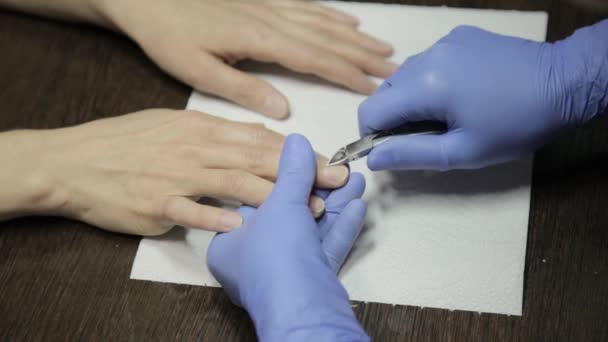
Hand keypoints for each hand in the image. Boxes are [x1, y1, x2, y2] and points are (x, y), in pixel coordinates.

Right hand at [0, 110, 348, 234]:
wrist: (74, 162)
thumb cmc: (122, 142)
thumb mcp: (171, 124)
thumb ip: (213, 132)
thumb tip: (251, 138)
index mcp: (198, 127)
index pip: (257, 139)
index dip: (295, 152)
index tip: (325, 162)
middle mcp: (192, 148)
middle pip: (255, 159)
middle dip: (299, 171)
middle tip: (334, 183)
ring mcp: (174, 176)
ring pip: (231, 182)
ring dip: (272, 196)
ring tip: (304, 209)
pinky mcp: (156, 203)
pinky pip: (190, 211)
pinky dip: (215, 216)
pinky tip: (240, 224)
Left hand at [97, 0, 396, 118]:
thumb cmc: (168, 34)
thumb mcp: (197, 69)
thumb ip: (242, 89)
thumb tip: (282, 110)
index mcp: (260, 39)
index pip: (315, 59)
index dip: (347, 74)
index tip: (373, 87)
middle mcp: (273, 18)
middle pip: (329, 39)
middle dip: (364, 55)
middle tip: (394, 69)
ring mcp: (270, 5)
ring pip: (324, 22)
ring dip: (356, 36)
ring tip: (383, 48)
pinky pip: (307, 6)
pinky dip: (332, 14)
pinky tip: (348, 20)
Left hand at [208, 134, 368, 340]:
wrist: (303, 309)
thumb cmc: (274, 259)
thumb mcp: (280, 203)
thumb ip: (290, 171)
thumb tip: (295, 143)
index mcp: (231, 242)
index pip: (258, 199)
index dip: (284, 177)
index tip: (306, 160)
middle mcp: (255, 260)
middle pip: (290, 214)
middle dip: (319, 189)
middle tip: (338, 169)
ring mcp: (284, 273)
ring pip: (312, 231)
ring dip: (335, 204)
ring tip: (355, 180)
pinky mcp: (310, 283)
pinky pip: (325, 249)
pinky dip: (341, 227)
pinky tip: (357, 207)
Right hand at [358, 22, 607, 170]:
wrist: (564, 82)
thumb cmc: (516, 123)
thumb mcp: (463, 152)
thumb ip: (411, 155)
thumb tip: (373, 159)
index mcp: (425, 85)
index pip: (371, 110)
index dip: (372, 136)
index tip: (393, 150)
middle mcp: (427, 56)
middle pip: (385, 92)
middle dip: (393, 118)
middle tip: (425, 138)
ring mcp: (444, 43)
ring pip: (405, 76)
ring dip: (412, 100)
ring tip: (444, 117)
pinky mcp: (459, 36)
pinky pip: (428, 62)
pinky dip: (430, 82)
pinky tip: (459, 94)